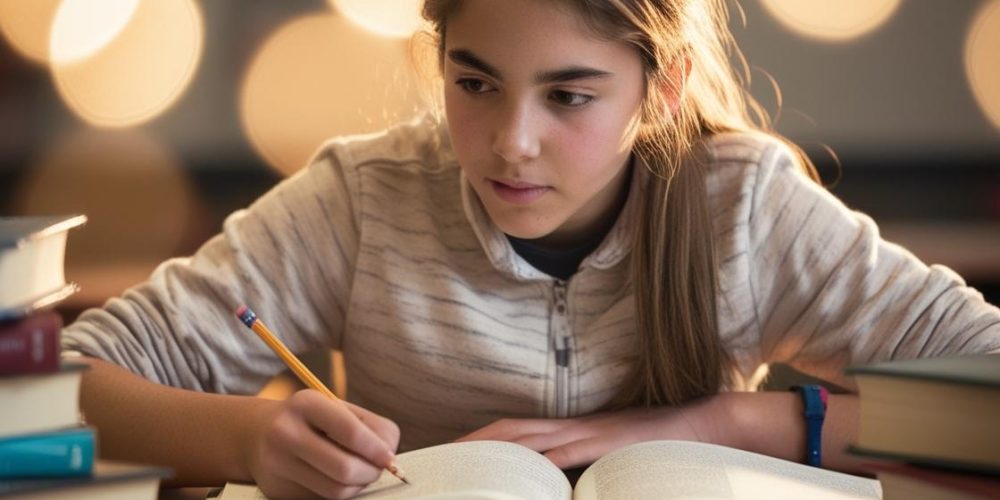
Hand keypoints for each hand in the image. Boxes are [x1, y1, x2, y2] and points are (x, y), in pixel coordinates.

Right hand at [245, 389, 399, 498]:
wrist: (256, 434)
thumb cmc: (309, 420)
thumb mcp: (334, 408)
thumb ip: (367, 426)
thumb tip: (389, 458)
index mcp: (306, 403)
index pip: (351, 431)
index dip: (377, 449)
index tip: (389, 458)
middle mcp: (286, 432)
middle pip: (345, 468)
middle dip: (371, 473)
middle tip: (378, 469)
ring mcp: (277, 464)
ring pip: (336, 490)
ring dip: (358, 485)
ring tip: (361, 473)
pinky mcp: (277, 490)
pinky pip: (322, 499)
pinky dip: (339, 492)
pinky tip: (337, 479)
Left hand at [455, 397, 722, 469]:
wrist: (700, 422)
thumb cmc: (655, 445)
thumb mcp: (611, 456)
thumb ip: (582, 467)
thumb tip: (555, 484)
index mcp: (569, 428)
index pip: (512, 431)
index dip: (479, 439)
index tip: (452, 453)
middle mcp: (571, 426)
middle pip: (509, 432)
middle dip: (473, 443)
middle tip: (443, 459)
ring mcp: (588, 433)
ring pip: (530, 440)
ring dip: (496, 451)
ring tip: (466, 465)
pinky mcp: (606, 445)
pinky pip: (568, 455)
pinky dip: (544, 465)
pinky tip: (524, 474)